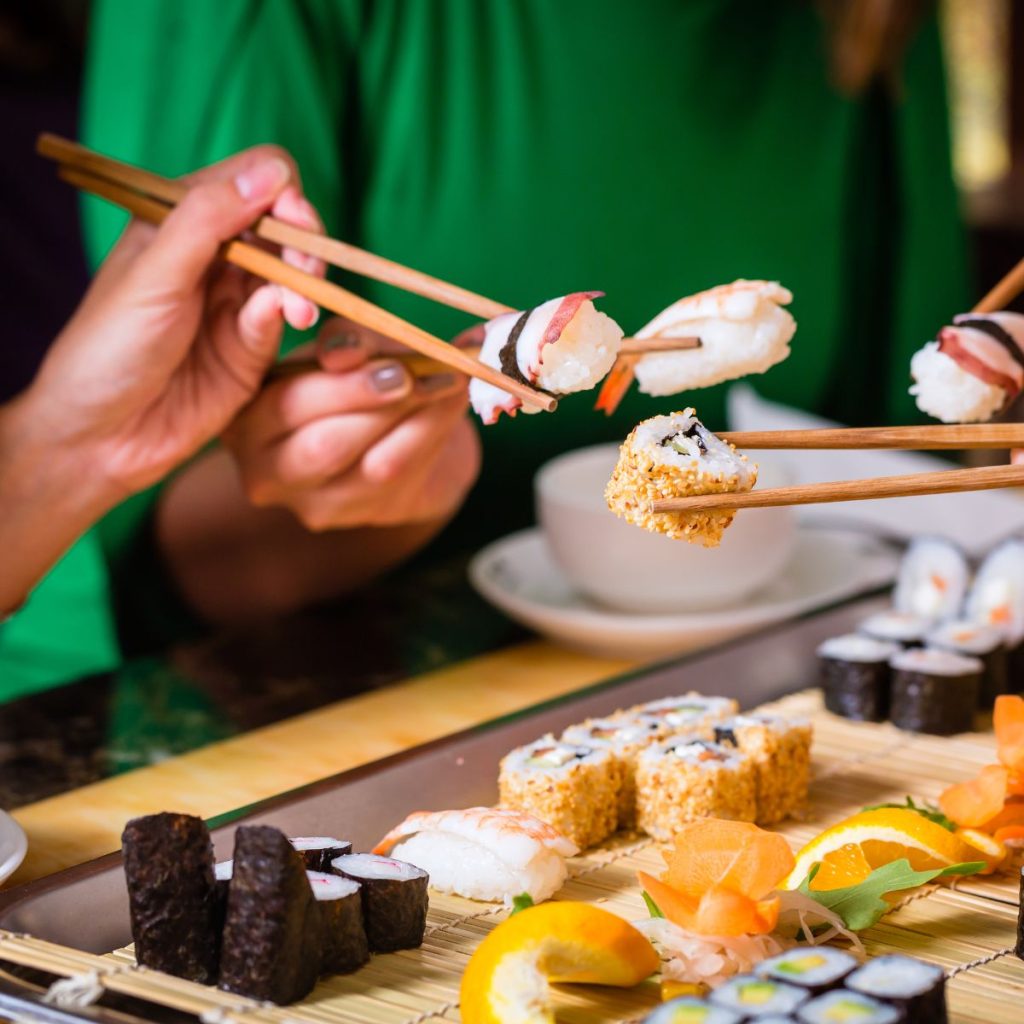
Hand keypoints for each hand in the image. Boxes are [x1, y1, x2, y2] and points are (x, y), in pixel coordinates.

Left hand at [13, 144, 324, 506]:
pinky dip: (288, 315)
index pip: (252, 180)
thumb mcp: (155, 274)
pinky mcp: (253, 347)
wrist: (103, 435)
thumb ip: (210, 219)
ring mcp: (237, 302)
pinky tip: (282, 324)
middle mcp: (215, 256)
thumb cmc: (109, 348)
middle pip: (285, 225)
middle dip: (304, 242)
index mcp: (182, 222)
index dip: (280, 192)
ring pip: (295, 271)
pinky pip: (284, 317)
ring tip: (298, 311)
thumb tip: (273, 173)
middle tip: (305, 272)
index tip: (289, 219)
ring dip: (305, 283)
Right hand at [222, 317, 480, 530]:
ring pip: (372, 466)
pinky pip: (404, 477)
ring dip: (418, 418)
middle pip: (324, 444)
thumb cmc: (360, 379)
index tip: (384, 357)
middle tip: (416, 372)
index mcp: (246, 416)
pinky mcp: (358, 516)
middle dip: (376, 403)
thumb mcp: (347, 348)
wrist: (399, 433)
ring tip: (449, 380)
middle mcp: (265, 469)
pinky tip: (451, 404)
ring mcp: (310, 502)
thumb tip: (345, 352)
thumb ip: (348, 342)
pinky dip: (433, 434)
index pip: (284, 402)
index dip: (339, 381)